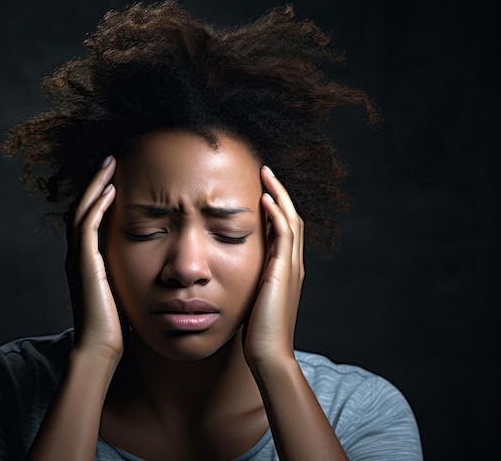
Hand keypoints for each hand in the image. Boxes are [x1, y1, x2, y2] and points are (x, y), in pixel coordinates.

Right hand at [65, 156, 122, 359]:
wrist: (100, 348)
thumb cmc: (116, 324)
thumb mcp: (124, 291)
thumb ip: (128, 273)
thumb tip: (149, 264)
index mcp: (87, 260)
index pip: (89, 218)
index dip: (99, 195)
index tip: (116, 177)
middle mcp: (78, 256)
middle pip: (81, 207)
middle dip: (95, 182)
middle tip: (111, 159)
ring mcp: (78, 259)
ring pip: (81, 210)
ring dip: (95, 185)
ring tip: (110, 164)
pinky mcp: (84, 264)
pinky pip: (87, 226)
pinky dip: (96, 206)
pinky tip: (111, 190)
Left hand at [243, 165, 304, 368]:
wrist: (268, 353)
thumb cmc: (258, 332)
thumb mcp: (253, 300)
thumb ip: (251, 283)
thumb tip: (233, 273)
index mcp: (286, 271)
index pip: (284, 230)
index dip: (275, 208)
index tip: (261, 190)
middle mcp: (293, 265)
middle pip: (291, 218)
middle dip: (279, 193)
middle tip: (265, 172)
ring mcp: (291, 267)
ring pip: (291, 219)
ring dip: (278, 195)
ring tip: (265, 174)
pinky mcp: (283, 271)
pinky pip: (284, 234)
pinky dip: (277, 213)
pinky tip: (265, 198)